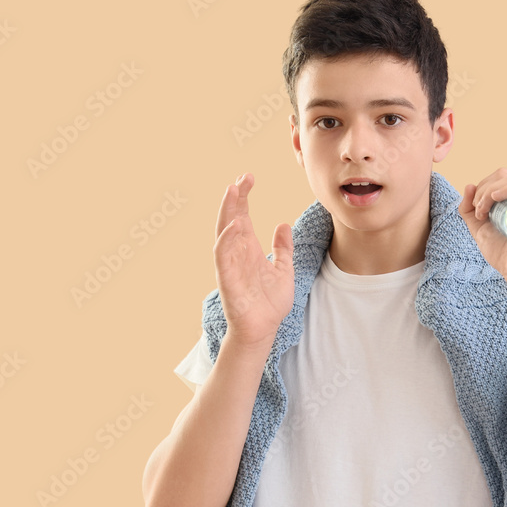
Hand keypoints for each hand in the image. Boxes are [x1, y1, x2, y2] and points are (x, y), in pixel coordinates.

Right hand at [213, 172, 294, 347]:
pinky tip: (235, 224)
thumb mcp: (284, 269)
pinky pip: (223, 255)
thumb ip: (283, 248)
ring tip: (233, 190)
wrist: (263, 329)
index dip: (243, 196)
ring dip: (227, 211)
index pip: (242, 216)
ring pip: (224, 231)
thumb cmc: (269, 303)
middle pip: (231, 218)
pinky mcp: (227, 278)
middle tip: (242, 177)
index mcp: (248, 249)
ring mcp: (230, 264)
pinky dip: (227, 239)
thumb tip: (283, 225)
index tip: (248, 177)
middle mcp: (237, 253)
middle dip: (235, 197)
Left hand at [458, 167, 506, 295]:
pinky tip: (495, 197)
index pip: (502, 177)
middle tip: (479, 211)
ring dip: (491, 191)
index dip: (484, 187)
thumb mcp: (479, 228)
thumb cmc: (504, 253)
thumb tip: (469, 185)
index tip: (475, 209)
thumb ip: (469, 210)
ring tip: (483, 211)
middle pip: (506, 176)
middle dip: (485, 190)